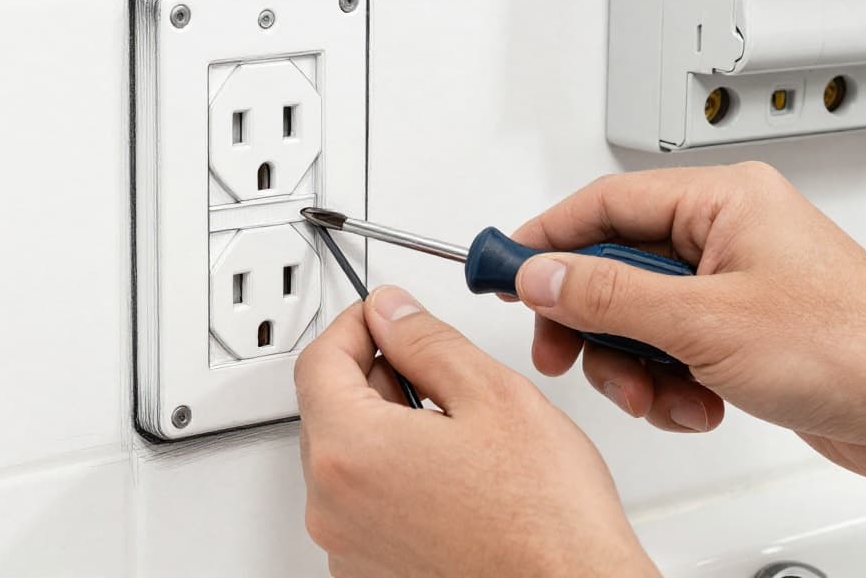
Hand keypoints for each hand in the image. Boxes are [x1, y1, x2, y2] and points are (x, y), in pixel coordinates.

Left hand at [294, 285, 658, 577]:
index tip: (387, 315)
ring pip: (348, 460)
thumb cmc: (545, 522)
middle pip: (329, 412)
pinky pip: (364, 507)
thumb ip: (427, 341)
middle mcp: (333, 507)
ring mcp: (348, 548)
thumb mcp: (493, 395)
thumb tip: (393, 313)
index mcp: (350, 452)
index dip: (358, 325)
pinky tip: (452, 481)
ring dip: (387, 432)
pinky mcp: (370, 573)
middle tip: (436, 372)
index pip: (319, 361)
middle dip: (377, 379)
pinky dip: (395, 483)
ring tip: (457, 436)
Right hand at [509, 162, 865, 487]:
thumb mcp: (704, 321)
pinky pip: (670, 349)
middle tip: (559, 349)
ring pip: (637, 316)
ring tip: (658, 393)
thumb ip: (610, 294)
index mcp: (721, 201)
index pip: (603, 203)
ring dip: (634, 365)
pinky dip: (670, 385)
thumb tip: (542, 274)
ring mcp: (733, 286)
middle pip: (614, 264)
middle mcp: (725, 235)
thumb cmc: (853, 348)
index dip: (544, 238)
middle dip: (590, 319)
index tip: (499, 266)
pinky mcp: (740, 333)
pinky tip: (698, 405)